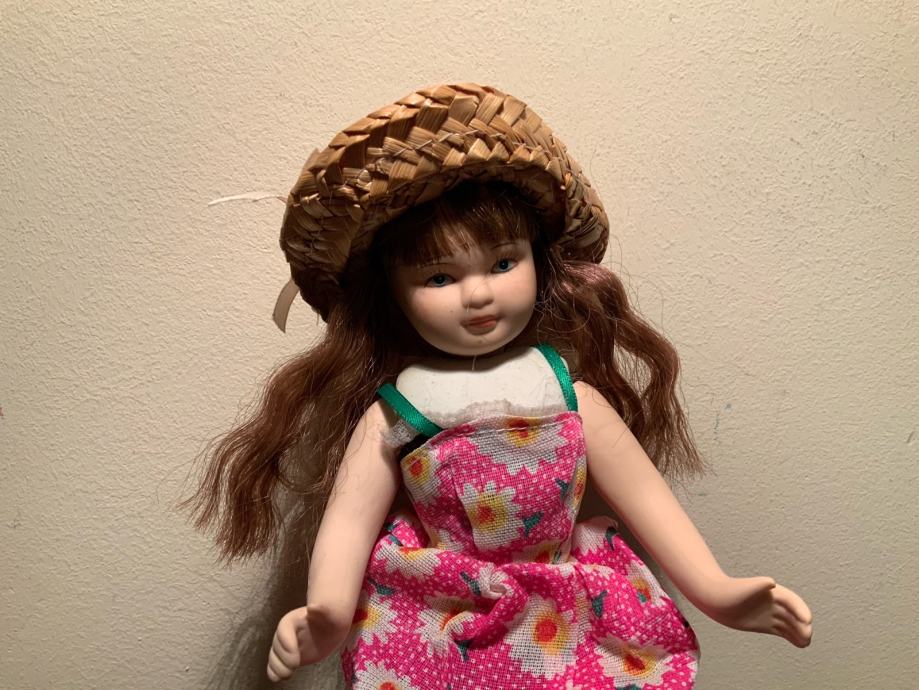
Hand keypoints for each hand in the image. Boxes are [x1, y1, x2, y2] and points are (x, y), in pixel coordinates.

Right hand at [266, 605, 348, 681]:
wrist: (329, 628)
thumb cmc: (329, 619)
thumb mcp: (328, 613)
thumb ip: (322, 609)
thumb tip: (314, 607)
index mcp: (291, 620)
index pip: (282, 631)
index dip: (286, 645)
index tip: (296, 658)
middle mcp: (285, 633)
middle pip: (277, 646)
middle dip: (283, 658)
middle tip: (294, 666)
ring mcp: (285, 645)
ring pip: (274, 656)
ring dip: (278, 667)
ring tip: (288, 674)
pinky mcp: (287, 656)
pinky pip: (276, 664)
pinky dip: (275, 672)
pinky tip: (279, 678)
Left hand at [698, 576, 812, 647]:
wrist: (716, 600)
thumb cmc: (729, 591)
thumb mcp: (744, 588)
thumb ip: (758, 584)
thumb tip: (771, 582)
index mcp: (771, 591)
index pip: (791, 600)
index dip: (801, 609)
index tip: (807, 621)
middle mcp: (773, 602)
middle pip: (793, 613)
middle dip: (802, 624)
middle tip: (808, 636)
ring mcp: (770, 613)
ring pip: (790, 624)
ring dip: (800, 632)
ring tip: (806, 643)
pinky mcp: (765, 624)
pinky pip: (783, 631)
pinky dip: (792, 637)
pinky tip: (800, 644)